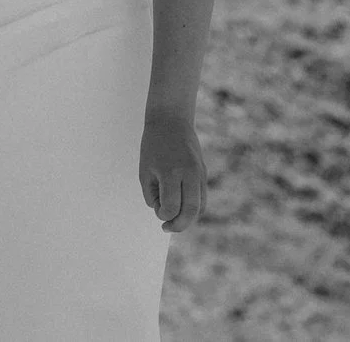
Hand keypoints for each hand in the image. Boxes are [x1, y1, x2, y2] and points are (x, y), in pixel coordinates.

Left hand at [140, 111, 206, 231]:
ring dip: (188, 219)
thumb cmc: (153, 147)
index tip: (156, 208)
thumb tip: (166, 214)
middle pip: (191, 211)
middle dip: (179, 225)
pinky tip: (181, 208)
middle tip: (166, 228)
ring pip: (200, 207)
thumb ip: (153, 195)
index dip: (162, 214)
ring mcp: (199, 173)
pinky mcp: (203, 173)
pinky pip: (202, 198)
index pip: (171, 207)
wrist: (171, 120)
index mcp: (171, 171)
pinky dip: (193, 208)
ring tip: (174, 220)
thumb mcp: (145, 171)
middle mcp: (189, 173)